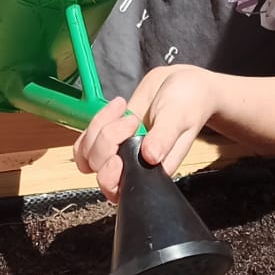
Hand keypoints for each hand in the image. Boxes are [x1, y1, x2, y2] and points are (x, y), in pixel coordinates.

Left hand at [71, 66, 220, 202]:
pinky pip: (86, 140)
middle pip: (99, 169)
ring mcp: (119, 151)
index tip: (119, 154)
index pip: (119, 189)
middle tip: (131, 120)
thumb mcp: (179, 117)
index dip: (110, 175)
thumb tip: (151, 157)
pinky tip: (115, 109)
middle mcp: (134, 165)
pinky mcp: (109, 136)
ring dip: (99, 128)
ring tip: (123, 110)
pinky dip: (94, 122)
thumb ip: (166, 137)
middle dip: (107, 141)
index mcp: (153, 171)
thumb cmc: (187, 104)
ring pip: (89, 154)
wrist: (180, 84)